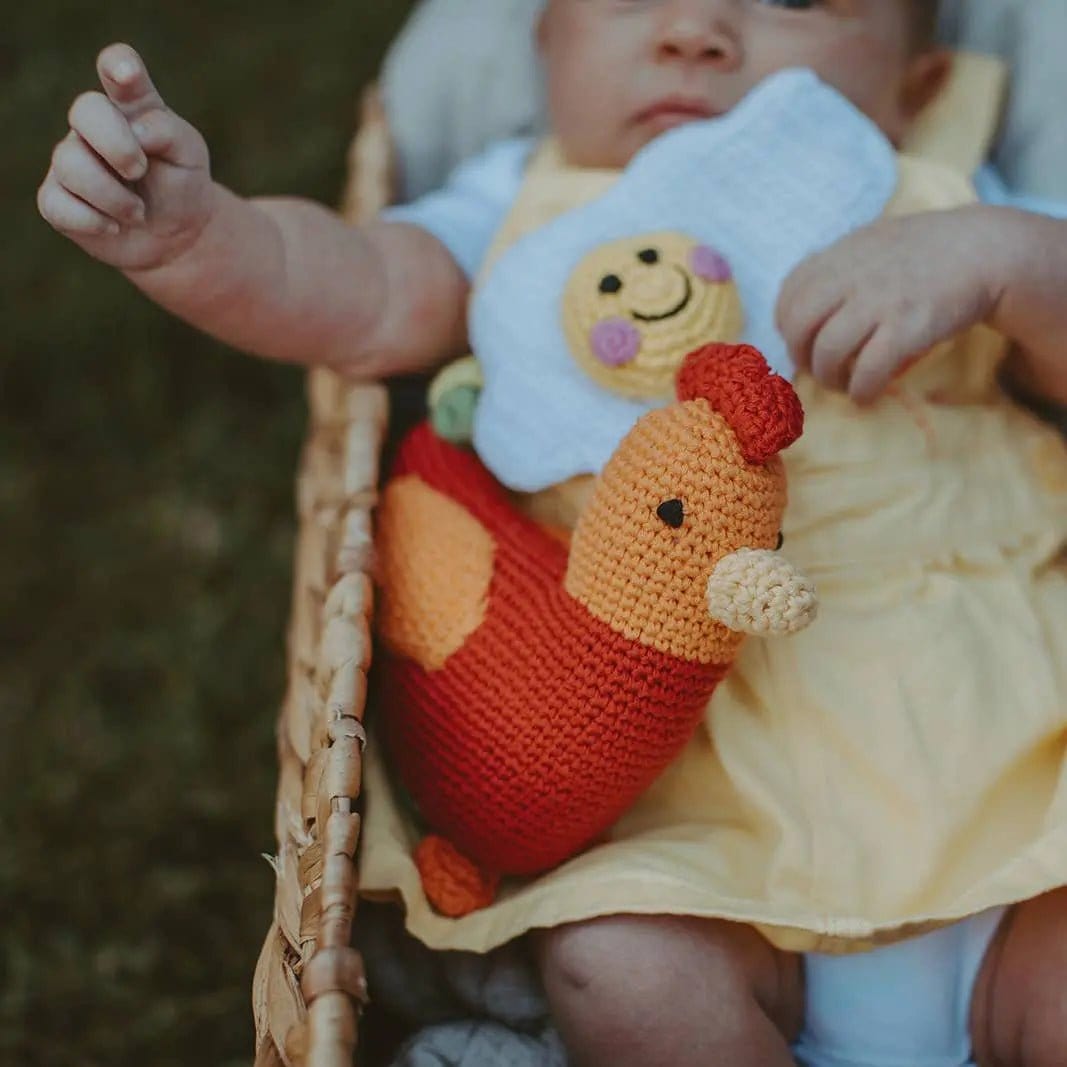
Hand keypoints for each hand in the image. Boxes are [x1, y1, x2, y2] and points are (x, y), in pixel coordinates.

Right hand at [38, 43, 214, 271]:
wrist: (177, 237)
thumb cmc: (181, 186)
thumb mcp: (188, 156)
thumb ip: (166, 132)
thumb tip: (136, 131)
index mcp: (132, 107)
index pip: (118, 68)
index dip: (118, 66)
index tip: (127, 76)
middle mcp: (95, 127)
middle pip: (85, 110)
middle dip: (117, 146)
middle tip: (139, 171)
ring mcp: (71, 160)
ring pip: (70, 163)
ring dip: (114, 198)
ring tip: (139, 213)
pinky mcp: (58, 199)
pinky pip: (58, 204)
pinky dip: (93, 222)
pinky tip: (114, 226)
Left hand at [776, 209, 1002, 403]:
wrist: (983, 249)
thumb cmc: (923, 252)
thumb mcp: (871, 245)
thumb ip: (835, 270)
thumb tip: (799, 308)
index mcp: (840, 255)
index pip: (789, 294)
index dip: (787, 326)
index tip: (803, 341)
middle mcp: (853, 276)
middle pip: (799, 326)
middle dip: (800, 356)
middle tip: (817, 369)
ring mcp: (879, 301)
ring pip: (828, 351)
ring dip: (828, 378)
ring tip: (842, 384)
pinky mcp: (907, 327)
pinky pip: (868, 369)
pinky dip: (860, 389)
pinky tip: (865, 394)